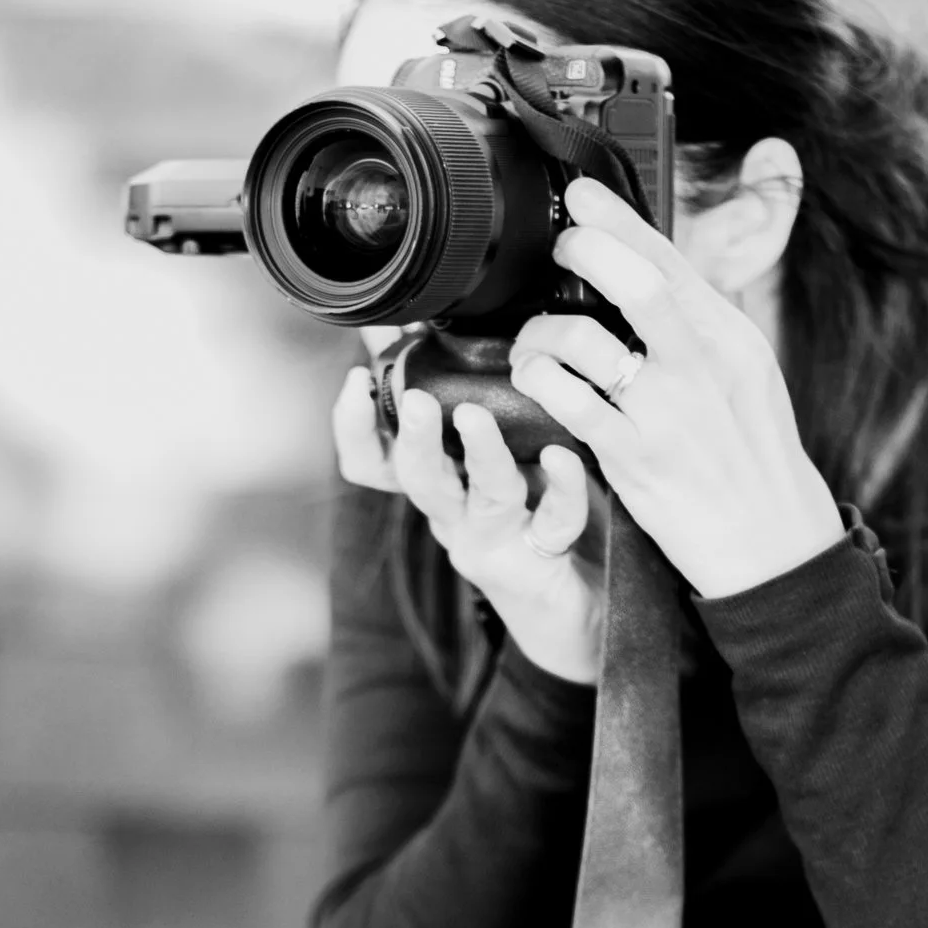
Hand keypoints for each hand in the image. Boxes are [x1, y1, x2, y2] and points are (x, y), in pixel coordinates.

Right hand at [333, 361, 603, 685]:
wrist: (574, 605)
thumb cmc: (527, 512)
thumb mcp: (484, 449)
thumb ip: (449, 391)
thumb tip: (405, 322)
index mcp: (435, 484)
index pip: (371, 462)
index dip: (354, 427)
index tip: (356, 380)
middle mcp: (454, 515)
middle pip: (415, 479)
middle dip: (410, 438)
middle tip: (414, 401)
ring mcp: (495, 539)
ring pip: (481, 497)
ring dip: (478, 455)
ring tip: (475, 418)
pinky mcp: (539, 558)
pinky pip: (553, 519)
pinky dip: (561, 486)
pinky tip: (562, 457)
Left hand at [508, 178, 848, 602]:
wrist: (774, 545)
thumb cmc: (752, 456)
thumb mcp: (748, 375)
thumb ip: (703, 324)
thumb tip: (653, 269)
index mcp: (730, 339)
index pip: (672, 262)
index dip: (620, 220)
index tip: (583, 195)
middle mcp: (702, 367)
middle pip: (636, 284)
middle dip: (586, 251)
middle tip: (560, 247)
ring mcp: (668, 414)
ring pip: (587, 341)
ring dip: (543, 329)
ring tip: (533, 339)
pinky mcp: (636, 460)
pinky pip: (570, 403)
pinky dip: (540, 379)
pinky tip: (534, 376)